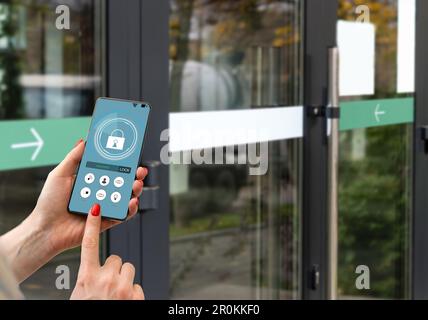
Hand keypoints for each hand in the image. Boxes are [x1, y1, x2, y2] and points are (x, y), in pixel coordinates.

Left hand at [32, 139, 146, 253]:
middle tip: (139, 171)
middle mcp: (98, 192)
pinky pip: (122, 214)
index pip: (110, 168)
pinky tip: (131, 202)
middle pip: (122, 182)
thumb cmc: (48, 204)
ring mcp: (103, 207)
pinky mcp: (106, 221)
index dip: (121, 162)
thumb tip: (84, 141)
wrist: (45, 230)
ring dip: (134, 190)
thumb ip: (73, 158)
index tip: (130, 155)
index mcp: (89, 180)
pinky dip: (129, 209)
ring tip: (136, 185)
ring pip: (125, 197)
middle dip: (134, 175)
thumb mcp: (59, 175)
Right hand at [71, 204, 144, 299]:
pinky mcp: (136, 295)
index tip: (96, 206)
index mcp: (86, 278)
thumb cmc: (89, 310)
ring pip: (129, 269)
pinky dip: (133, 293)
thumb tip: (98, 271)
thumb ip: (89, 280)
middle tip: (107, 287)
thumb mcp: (81, 296)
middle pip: (116, 259)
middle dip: (114, 270)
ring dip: (125, 280)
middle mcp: (105, 279)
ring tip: (116, 297)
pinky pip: (137, 285)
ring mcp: (122, 287)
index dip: (92, 224)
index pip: (89, 245)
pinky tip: (125, 303)